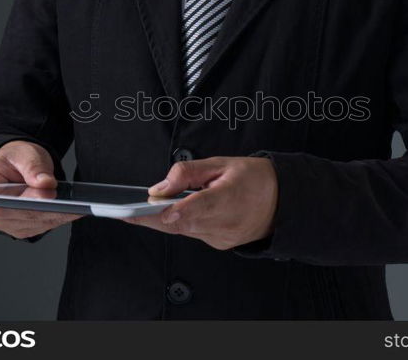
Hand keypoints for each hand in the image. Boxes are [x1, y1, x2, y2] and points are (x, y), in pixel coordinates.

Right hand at [0, 140, 80, 238]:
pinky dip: (56, 219)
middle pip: (21, 216)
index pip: (2, 204)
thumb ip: (33, 167)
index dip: (27, 202)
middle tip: (73, 205)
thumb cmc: (14, 158)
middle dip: (48, 210)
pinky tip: (71, 212)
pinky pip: (39, 227)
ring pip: (33, 224)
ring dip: (56, 217)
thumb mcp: (23, 153)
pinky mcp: (19, 228)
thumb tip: (45, 184)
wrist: (14, 166)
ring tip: (78, 208)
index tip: (50, 197)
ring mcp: (3, 223)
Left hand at [125, 157, 277, 249]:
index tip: (156, 209)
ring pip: (184, 230)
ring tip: (142, 211)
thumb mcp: (223, 163)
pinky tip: (173, 213)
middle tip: (126, 212)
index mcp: (230, 197)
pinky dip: (182, 223)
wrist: (282, 202)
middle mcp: (226, 222)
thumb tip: (161, 187)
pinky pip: (193, 233)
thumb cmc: (255, 179)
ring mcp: (223, 237)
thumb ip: (189, 173)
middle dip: (153, 217)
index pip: (199, 206)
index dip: (175, 209)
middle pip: (182, 223)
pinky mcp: (220, 243)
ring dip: (164, 220)